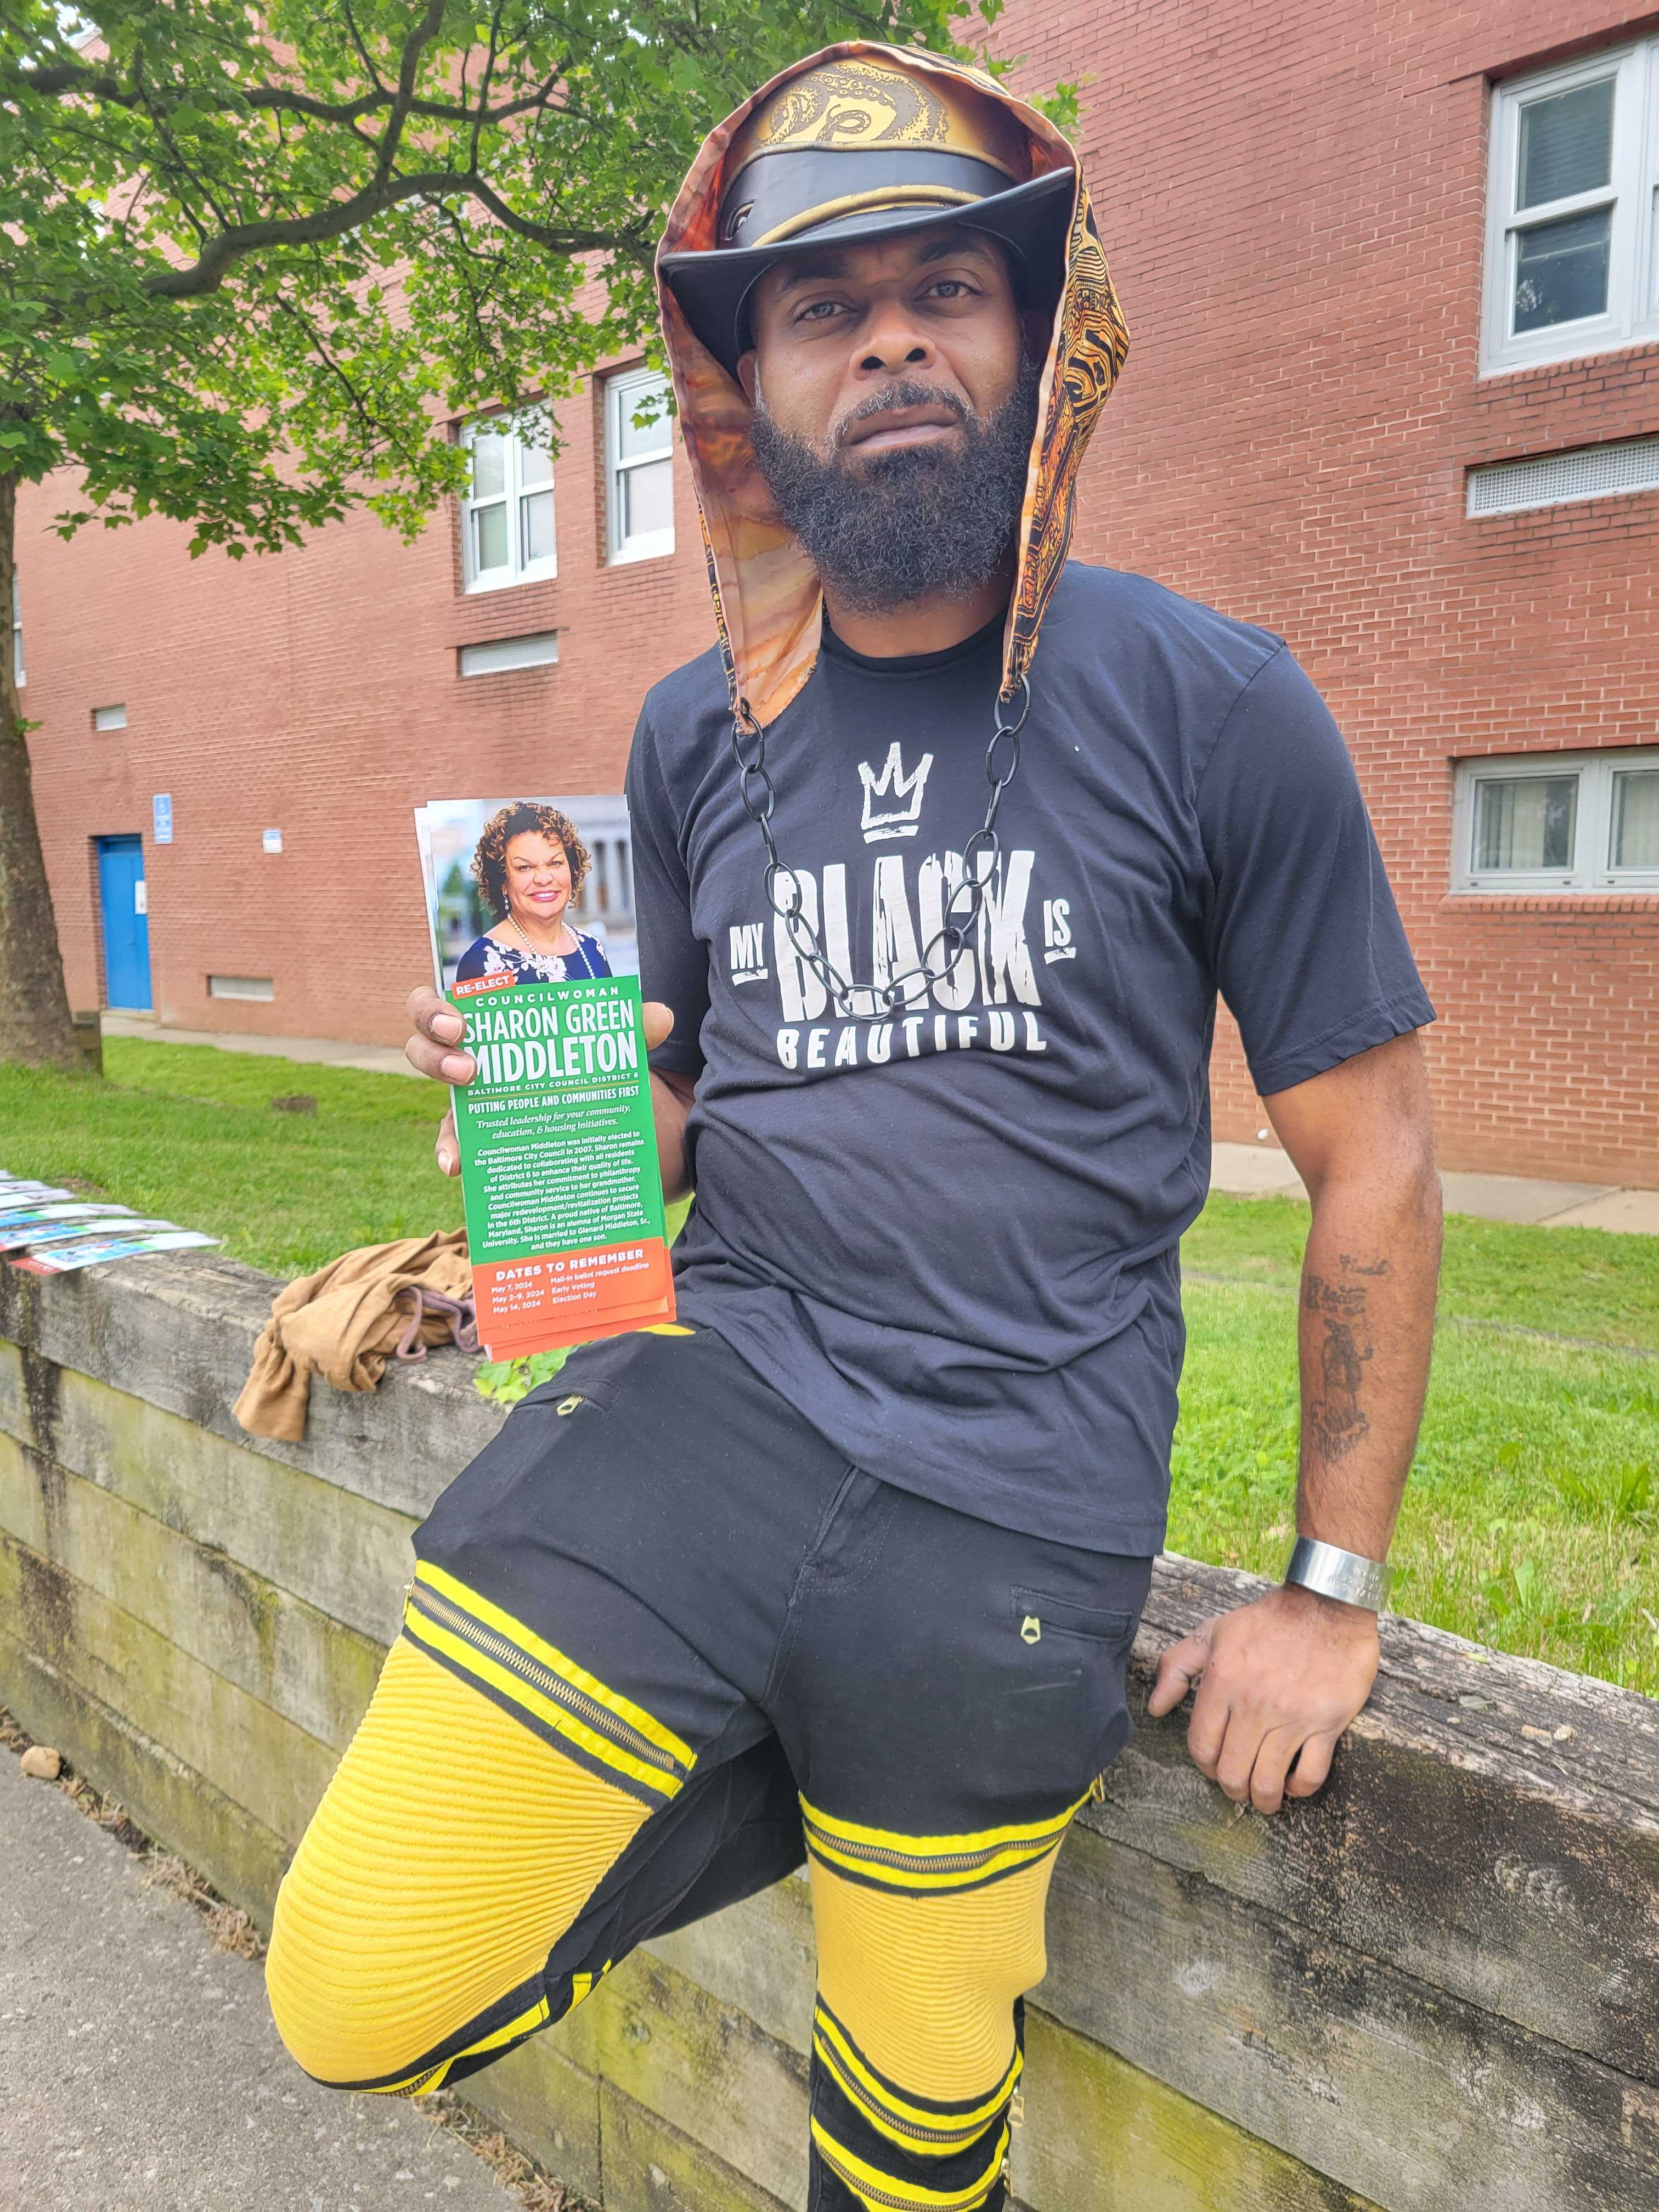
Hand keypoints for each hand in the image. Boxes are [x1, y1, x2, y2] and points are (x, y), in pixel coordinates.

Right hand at [404, 986, 675, 1177]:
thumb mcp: (612, 1046)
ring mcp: (478, 1109)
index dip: (433, 1010)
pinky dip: (454, 1157)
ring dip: (444, 1123)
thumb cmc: (595, 1064)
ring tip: (460, 1135)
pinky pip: (461, 1151)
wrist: (617, 1116)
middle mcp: (474, 1065)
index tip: (460, 1022)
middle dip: (434, 1057)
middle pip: (424, 1052)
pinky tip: (459, 1167)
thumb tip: (660, 1017)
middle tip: (469, 1069)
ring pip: (442, 1111)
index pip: (439, 1008)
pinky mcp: (489, 1145)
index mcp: (492, 1027)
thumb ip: (632, 1028)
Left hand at [1146, 1582, 1378, 1812]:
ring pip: (1267, 1781)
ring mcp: (1292, 1717)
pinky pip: (1310, 1775)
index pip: (1202, 1746)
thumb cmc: (1268, 1621)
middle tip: (1238, 1787)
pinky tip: (1293, 1782)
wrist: (1327, 1606)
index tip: (1214, 1767)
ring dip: (1262, 1799)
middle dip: (1231, 1788)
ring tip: (1264, 1797)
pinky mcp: (1327, 1724)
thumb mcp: (1213, 1632)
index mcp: (1222, 1682)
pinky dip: (1299, 1789)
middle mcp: (1254, 1705)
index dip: (1204, 1766)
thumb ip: (1177, 1667)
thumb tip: (1156, 1708)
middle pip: (1232, 1771)